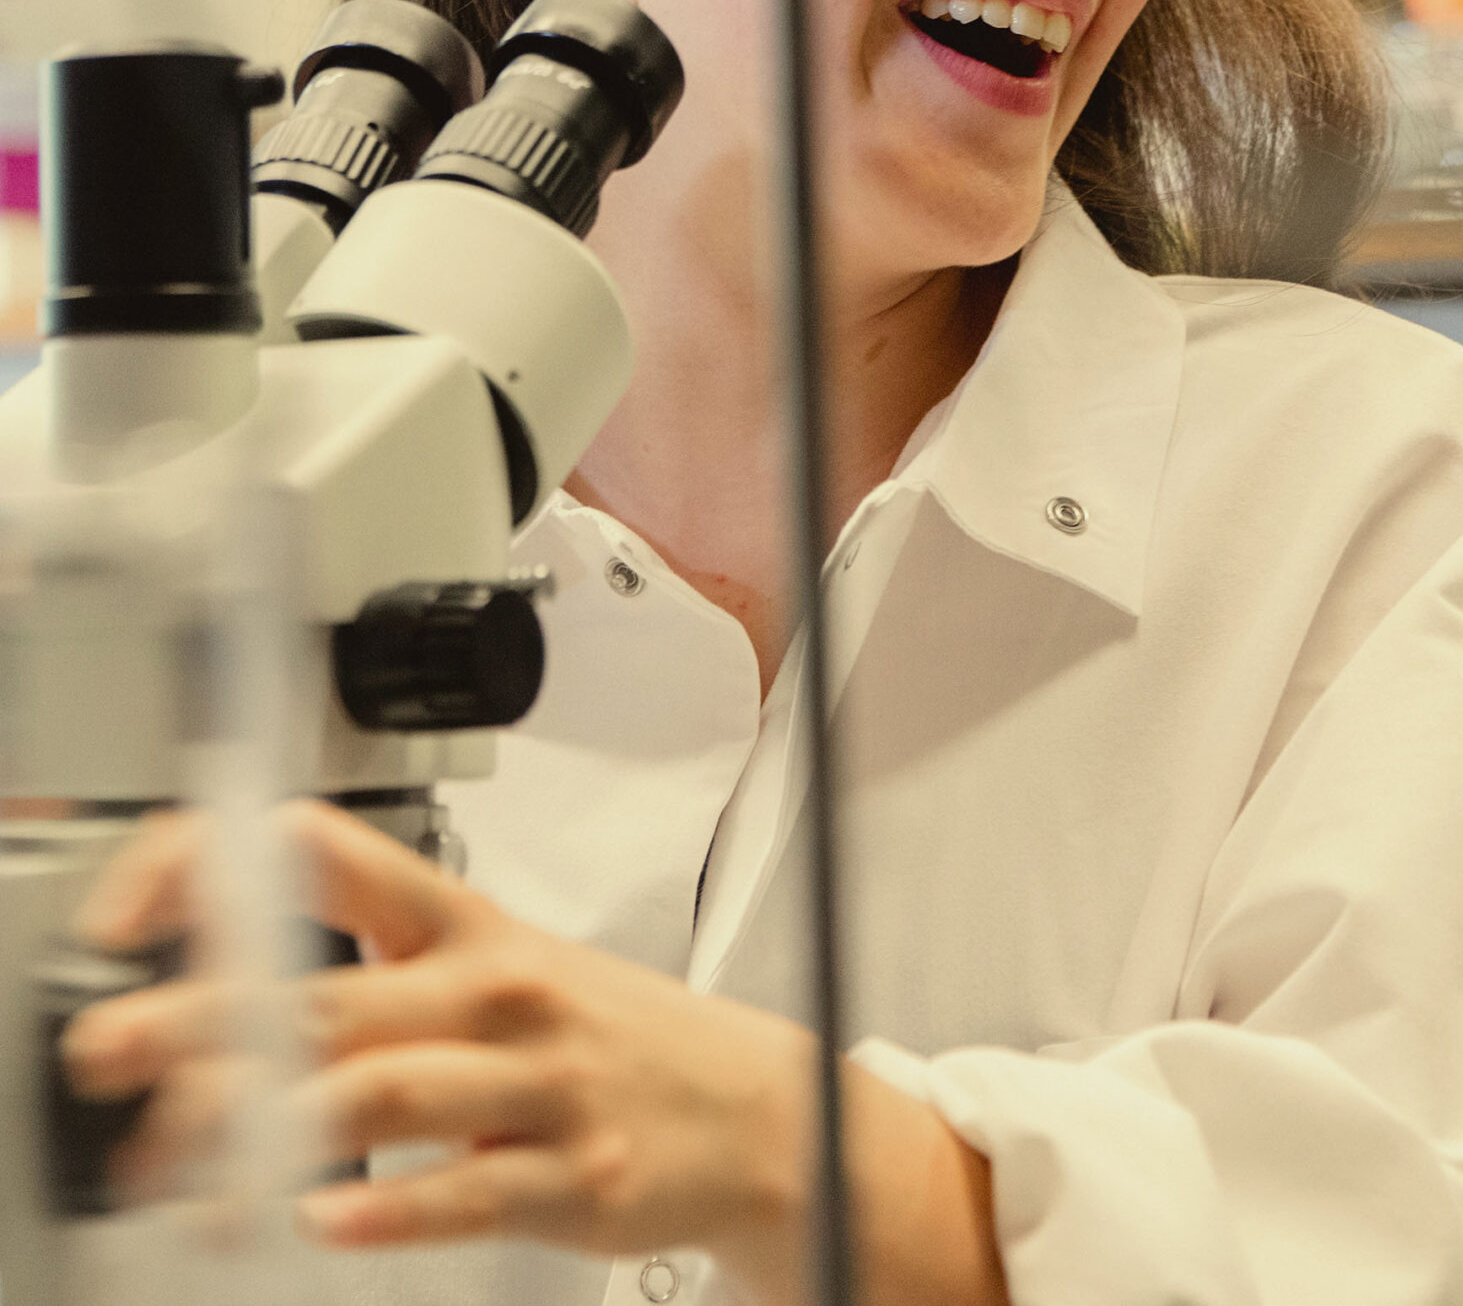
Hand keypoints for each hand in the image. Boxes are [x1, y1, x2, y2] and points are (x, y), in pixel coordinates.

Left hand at [67, 800, 1007, 1304]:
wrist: (745, 1104)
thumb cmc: (595, 1031)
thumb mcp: (491, 967)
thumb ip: (367, 974)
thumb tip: (211, 994)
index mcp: (462, 918)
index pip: (326, 854)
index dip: (223, 867)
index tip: (132, 910)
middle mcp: (492, 986)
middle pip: (327, 992)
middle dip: (204, 1019)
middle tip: (108, 1045)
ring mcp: (534, 1079)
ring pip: (380, 1090)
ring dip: (264, 1125)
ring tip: (174, 1156)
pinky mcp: (570, 1173)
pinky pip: (467, 1187)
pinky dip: (389, 1207)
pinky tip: (321, 1218)